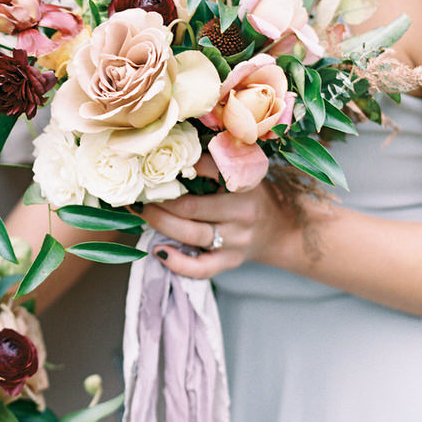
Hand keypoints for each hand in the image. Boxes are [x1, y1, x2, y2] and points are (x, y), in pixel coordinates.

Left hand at [139, 155, 292, 278]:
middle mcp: (242, 212)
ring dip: (161, 223)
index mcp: (245, 184)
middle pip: (192, 207)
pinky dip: (177, 262)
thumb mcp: (242, 174)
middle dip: (160, 200)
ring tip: (143, 212)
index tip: (156, 161)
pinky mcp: (230, 261)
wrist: (279, 230)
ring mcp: (236, 240)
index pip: (210, 169)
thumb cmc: (249, 196)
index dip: (180, 165)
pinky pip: (201, 268)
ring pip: (191, 234)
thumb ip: (214, 164)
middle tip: (141, 192)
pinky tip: (159, 250)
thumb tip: (168, 153)